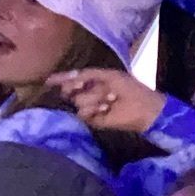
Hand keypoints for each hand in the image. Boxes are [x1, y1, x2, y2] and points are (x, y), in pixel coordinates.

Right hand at [47, 66, 164, 134]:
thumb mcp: (110, 76)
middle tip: (95, 87)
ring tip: (110, 100)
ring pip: (77, 101)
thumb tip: (70, 76)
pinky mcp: (93, 120)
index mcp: (93, 81)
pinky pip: (82, 113)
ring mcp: (90, 108)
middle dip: (80, 87)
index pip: (71, 79)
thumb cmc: (131, 89)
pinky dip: (94, 109)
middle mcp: (89, 94)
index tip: (49, 81)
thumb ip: (88, 75)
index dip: (60, 79)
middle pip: (70, 89)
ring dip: (94, 98)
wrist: (145, 109)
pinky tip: (106, 109)